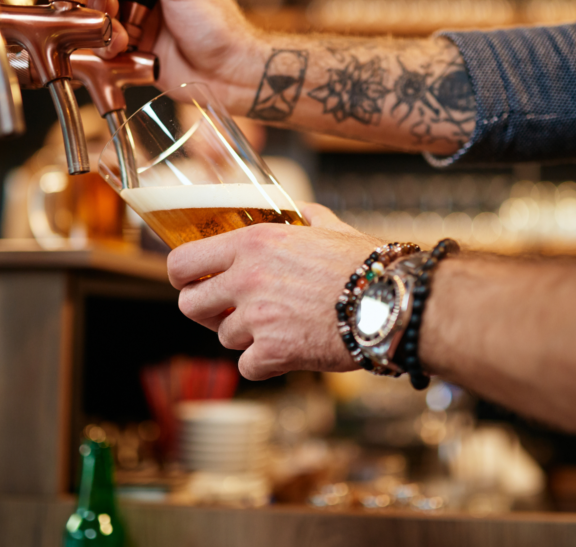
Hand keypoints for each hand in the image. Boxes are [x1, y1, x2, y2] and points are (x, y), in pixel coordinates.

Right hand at [87, 0, 264, 106]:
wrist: (231, 74)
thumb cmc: (218, 28)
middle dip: (103, 0)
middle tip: (114, 10)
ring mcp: (140, 27)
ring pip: (101, 19)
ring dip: (103, 27)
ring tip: (123, 38)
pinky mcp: (135, 54)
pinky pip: (106, 47)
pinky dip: (106, 49)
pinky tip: (122, 51)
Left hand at [167, 204, 382, 379]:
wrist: (392, 302)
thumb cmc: (367, 266)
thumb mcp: (332, 227)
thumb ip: (307, 216)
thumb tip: (300, 209)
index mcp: (254, 242)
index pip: (182, 262)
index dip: (183, 277)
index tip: (194, 282)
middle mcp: (247, 278)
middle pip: (190, 305)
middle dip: (207, 311)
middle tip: (229, 311)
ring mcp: (257, 317)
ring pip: (223, 337)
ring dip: (246, 337)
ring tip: (279, 327)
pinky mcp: (273, 352)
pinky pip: (247, 366)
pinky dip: (265, 364)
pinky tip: (288, 351)